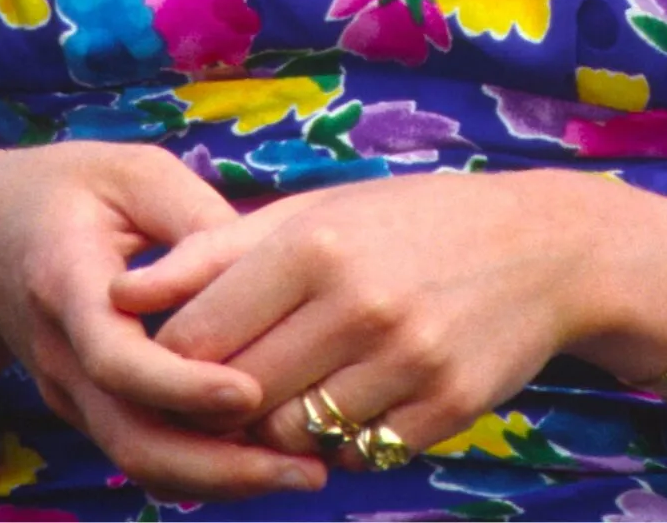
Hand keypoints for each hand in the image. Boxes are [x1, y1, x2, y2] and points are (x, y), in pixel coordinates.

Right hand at [0, 143, 327, 497]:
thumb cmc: (70, 190)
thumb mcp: (132, 173)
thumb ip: (194, 215)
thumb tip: (265, 266)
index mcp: (66, 284)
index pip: (116, 357)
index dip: (180, 384)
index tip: (248, 394)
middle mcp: (63, 354)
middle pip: (132, 438)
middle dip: (221, 466)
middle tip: (307, 469)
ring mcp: (72, 391)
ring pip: (140, 458)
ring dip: (222, 478)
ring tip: (304, 473)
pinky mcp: (91, 407)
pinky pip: (145, 450)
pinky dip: (205, 467)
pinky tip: (272, 461)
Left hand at [108, 171, 619, 467]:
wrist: (547, 250)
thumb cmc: (413, 222)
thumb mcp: (316, 212)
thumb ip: (214, 251)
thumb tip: (119, 290)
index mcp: (314, 245)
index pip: (196, 335)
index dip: (176, 355)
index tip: (187, 352)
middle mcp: (360, 304)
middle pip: (236, 394)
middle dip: (220, 398)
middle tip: (235, 381)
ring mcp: (409, 361)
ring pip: (290, 434)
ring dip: (279, 423)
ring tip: (298, 385)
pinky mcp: (447, 407)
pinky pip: (357, 453)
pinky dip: (341, 439)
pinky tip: (357, 397)